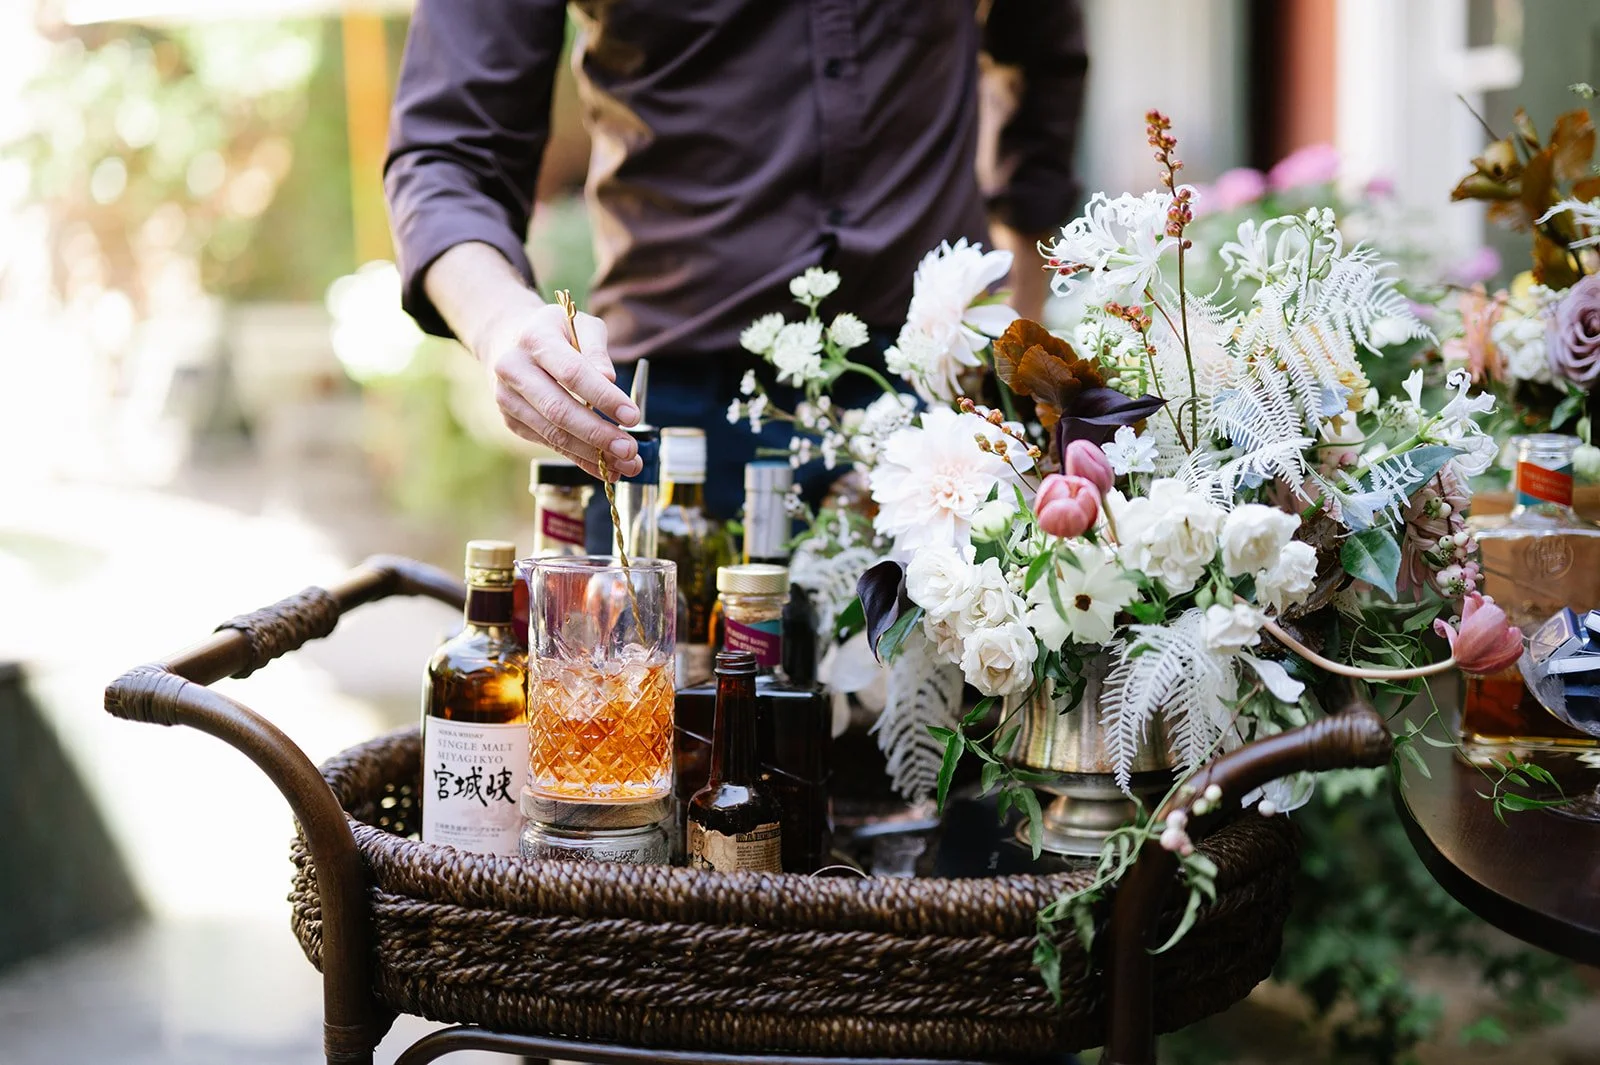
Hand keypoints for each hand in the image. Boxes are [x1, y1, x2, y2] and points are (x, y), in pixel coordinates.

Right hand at [478, 296, 641, 479]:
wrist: (507, 341)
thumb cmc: (555, 332)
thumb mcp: (580, 325)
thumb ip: (596, 350)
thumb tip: (609, 380)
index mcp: (534, 339)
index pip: (572, 374)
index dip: (603, 397)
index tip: (633, 416)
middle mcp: (514, 369)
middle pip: (559, 410)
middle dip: (598, 434)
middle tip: (630, 450)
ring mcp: (508, 399)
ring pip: (553, 434)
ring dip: (592, 454)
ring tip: (627, 464)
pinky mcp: (512, 421)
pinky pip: (550, 444)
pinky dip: (580, 459)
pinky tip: (607, 467)